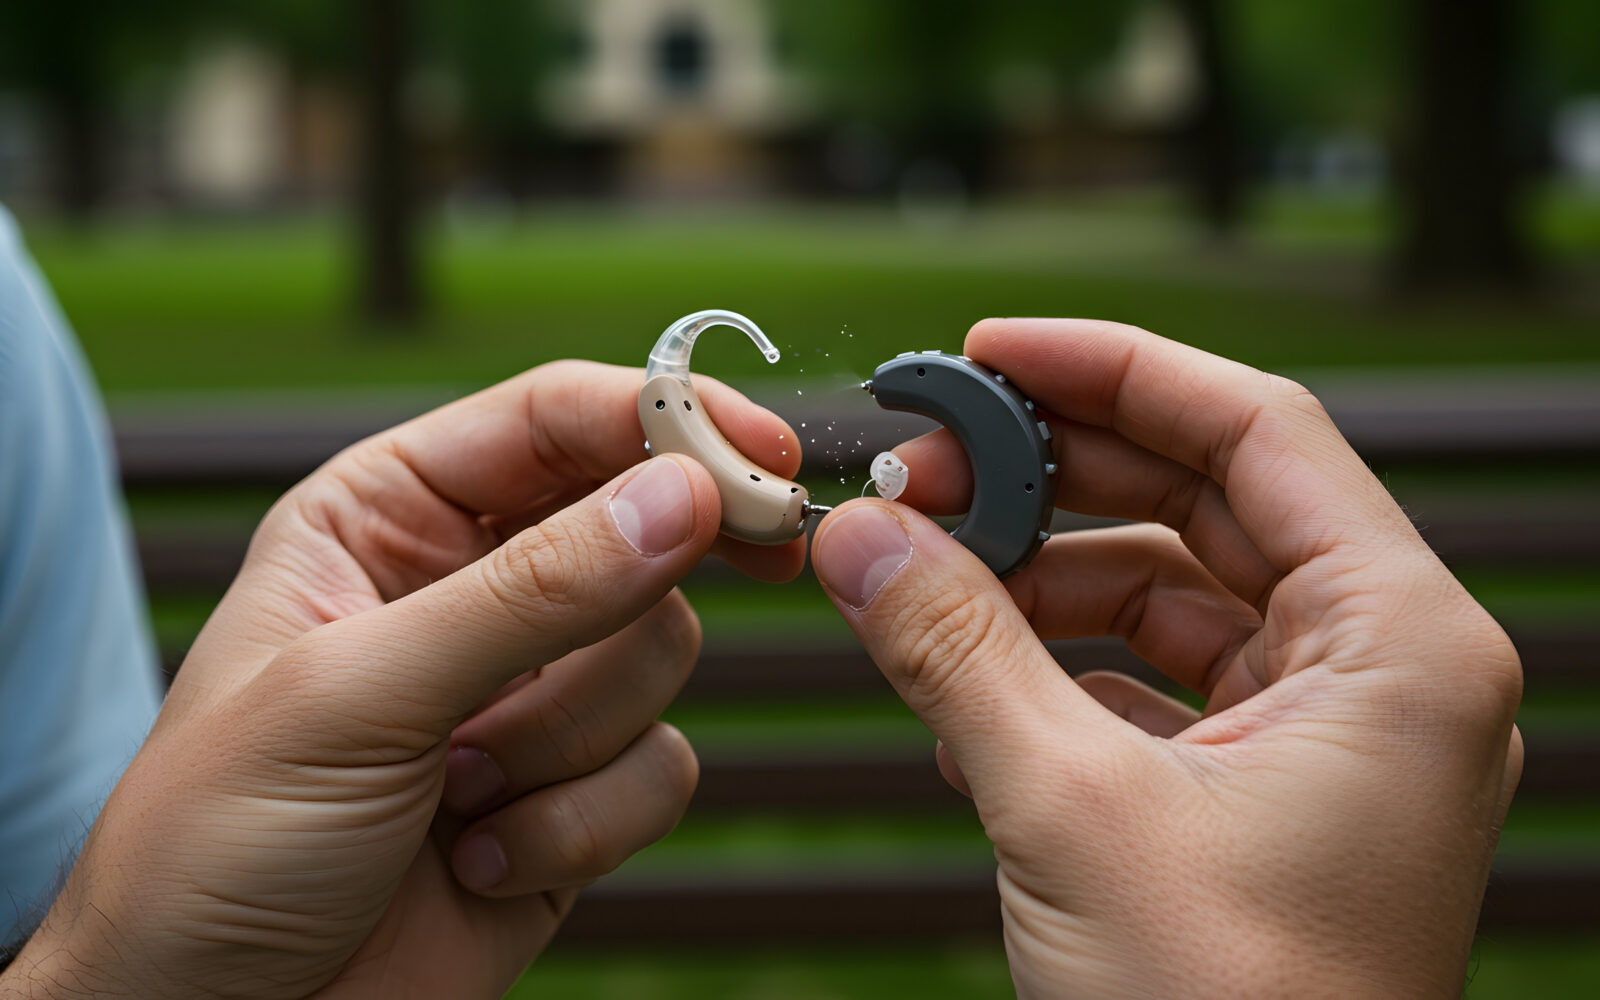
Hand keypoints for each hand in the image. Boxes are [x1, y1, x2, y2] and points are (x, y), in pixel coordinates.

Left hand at [3, 361, 801, 999]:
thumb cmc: (215, 842)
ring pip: (661, 653)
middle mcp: (472, 589)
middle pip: (639, 526)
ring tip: (461, 788)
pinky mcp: (575, 793)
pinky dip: (584, 824)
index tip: (761, 456)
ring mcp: (530, 693)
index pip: (556, 421)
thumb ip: (532, 591)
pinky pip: (661, 769)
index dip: (667, 421)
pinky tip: (481, 859)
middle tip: (740, 570)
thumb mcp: (357, 693)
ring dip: (571, 736)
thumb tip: (685, 498)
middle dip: (640, 588)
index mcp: (391, 516)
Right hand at [810, 320, 1522, 996]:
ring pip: (1171, 590)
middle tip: (926, 465)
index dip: (1114, 371)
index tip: (995, 350)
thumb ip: (956, 650)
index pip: (1256, 430)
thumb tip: (862, 534)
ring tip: (926, 575)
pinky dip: (1058, 664)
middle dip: (1055, 476)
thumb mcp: (1069, 812)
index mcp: (1402, 646)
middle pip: (1204, 501)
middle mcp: (1383, 674)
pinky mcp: (1263, 792)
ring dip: (1041, 575)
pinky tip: (969, 678)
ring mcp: (1326, 735)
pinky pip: (1153, 678)